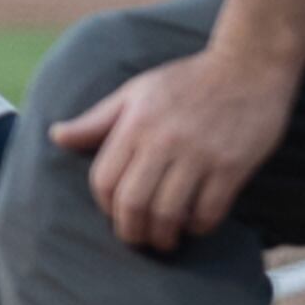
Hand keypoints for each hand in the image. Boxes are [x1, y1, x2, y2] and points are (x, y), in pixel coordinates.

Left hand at [49, 48, 299, 252]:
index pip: (104, 180)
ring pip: (169, 213)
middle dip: (131, 231)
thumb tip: (56, 136)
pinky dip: (198, 226)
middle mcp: (163, 141)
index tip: (115, 212)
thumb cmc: (187, 80)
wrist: (248, 65)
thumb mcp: (135, 92)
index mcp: (135, 124)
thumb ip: (96, 120)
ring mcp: (199, 155)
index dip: (105, 205)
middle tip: (138, 238)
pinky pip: (209, 210)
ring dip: (164, 236)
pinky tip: (196, 223)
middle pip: (133, 203)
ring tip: (166, 239)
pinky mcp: (232, 166)